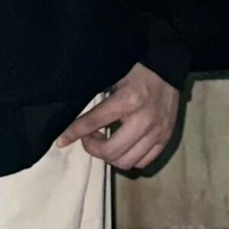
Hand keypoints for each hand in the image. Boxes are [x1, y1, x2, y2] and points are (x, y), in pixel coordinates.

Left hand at [56, 61, 179, 172]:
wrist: (167, 67)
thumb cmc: (136, 68)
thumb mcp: (113, 75)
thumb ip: (95, 97)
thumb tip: (69, 114)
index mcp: (129, 100)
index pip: (94, 122)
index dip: (74, 133)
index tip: (61, 140)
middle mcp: (145, 120)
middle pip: (112, 151)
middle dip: (93, 148)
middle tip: (90, 136)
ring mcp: (158, 132)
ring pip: (127, 161)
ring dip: (110, 155)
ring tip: (105, 140)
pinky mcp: (166, 138)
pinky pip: (143, 161)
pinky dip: (128, 158)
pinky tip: (122, 145)